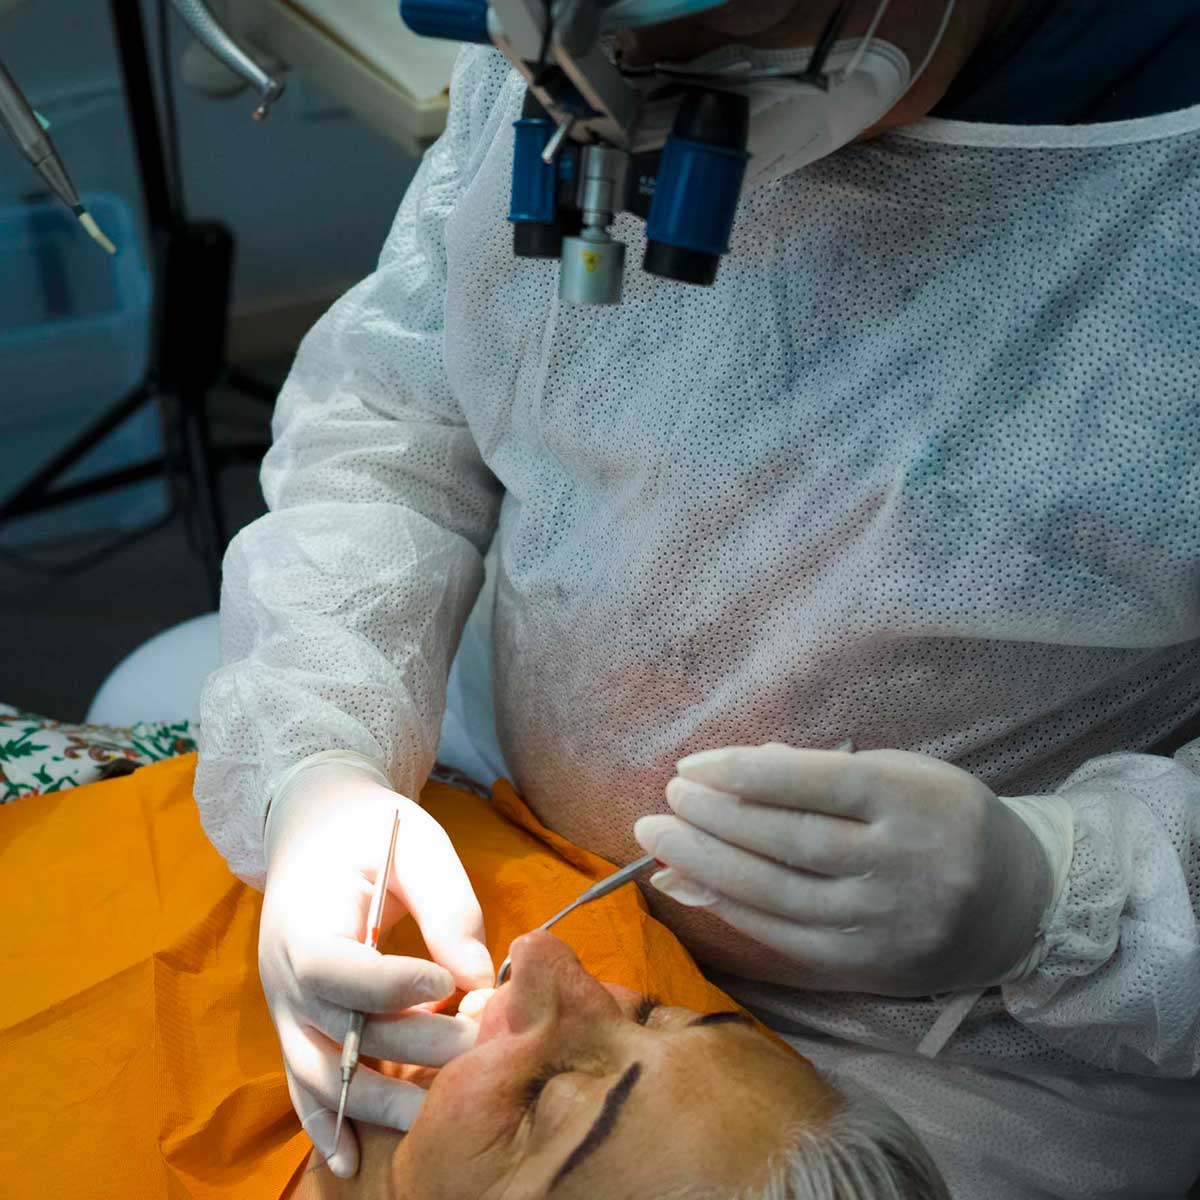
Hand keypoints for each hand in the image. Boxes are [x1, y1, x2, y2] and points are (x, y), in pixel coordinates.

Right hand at [260, 763, 493, 1177]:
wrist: (317, 825)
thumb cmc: (372, 829)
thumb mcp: (415, 844)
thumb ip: (447, 906)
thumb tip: (480, 978)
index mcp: (305, 918)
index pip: (336, 967)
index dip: (390, 986)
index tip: (447, 985)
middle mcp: (282, 973)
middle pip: (336, 1028)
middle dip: (408, 1044)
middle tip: (476, 1049)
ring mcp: (284, 1006)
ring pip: (318, 1072)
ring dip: (373, 1099)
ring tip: (434, 1116)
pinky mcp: (295, 1024)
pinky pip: (302, 1083)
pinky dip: (324, 1124)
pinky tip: (352, 1163)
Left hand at [635, 745, 1052, 996]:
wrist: (1019, 904)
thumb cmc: (942, 819)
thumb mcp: (900, 774)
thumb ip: (821, 773)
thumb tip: (737, 772)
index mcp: (910, 798)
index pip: (812, 782)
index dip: (742, 773)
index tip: (688, 767)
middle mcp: (899, 861)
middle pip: (788, 842)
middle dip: (713, 821)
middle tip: (661, 804)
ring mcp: (884, 921)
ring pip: (779, 895)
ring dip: (708, 867)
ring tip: (658, 841)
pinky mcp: (871, 966)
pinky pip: (787, 939)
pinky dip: (732, 912)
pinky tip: (690, 887)